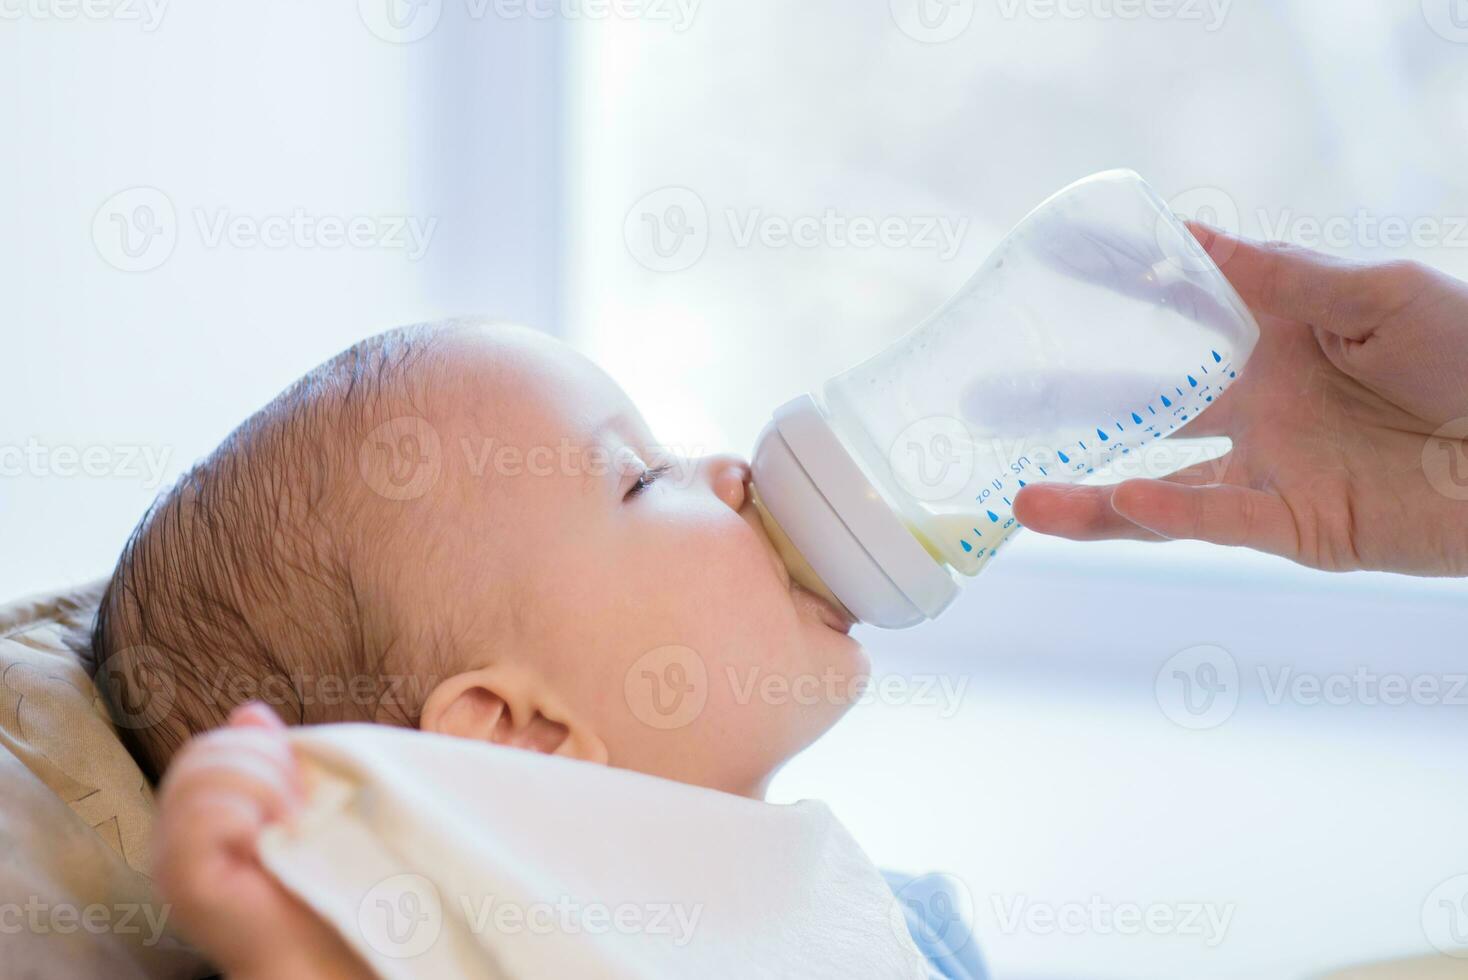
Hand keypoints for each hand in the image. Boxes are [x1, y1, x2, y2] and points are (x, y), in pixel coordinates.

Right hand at [153, 703, 372, 979]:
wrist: (327, 947)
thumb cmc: (321, 877)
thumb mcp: (302, 804)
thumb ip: (277, 761)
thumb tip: (249, 712)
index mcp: (205, 808)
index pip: (213, 744)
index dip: (263, 747)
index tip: (305, 781)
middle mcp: (177, 830)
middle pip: (202, 753)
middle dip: (264, 763)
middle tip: (302, 805)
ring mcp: (173, 857)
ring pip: (198, 779)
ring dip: (260, 787)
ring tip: (293, 823)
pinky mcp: (182, 882)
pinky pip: (195, 821)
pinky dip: (243, 817)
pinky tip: (274, 841)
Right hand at [1014, 225, 1467, 576]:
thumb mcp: (1379, 295)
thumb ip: (1283, 278)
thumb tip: (1194, 237)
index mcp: (1279, 338)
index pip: (1178, 311)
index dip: (1116, 290)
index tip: (1050, 267)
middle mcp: (1262, 404)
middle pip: (1145, 405)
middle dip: (1068, 403)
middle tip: (990, 400)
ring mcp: (1273, 469)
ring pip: (1160, 488)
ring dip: (1090, 494)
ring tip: (1022, 498)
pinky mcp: (1297, 527)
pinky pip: (1217, 519)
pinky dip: (1167, 513)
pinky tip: (1118, 499)